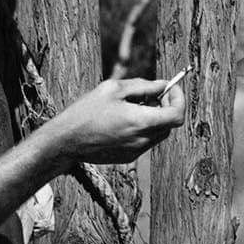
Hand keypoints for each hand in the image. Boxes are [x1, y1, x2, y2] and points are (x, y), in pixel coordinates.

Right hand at [52, 78, 185, 163]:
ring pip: (159, 133)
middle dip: (167, 106)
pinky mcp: (128, 157)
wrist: (65, 141)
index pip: (177, 115)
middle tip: (154, 94)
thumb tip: (163, 85)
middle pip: (170, 124)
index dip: (179, 99)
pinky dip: (145, 128)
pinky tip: (127, 118)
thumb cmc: (86, 111)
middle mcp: (142, 140)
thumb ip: (144, 86)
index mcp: (141, 122)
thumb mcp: (114, 89)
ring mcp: (136, 151)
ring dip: (156, 117)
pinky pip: (146, 140)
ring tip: (136, 104)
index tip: (170, 88)